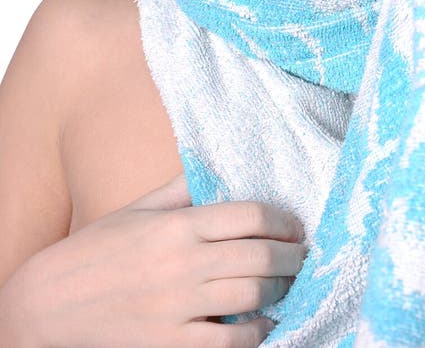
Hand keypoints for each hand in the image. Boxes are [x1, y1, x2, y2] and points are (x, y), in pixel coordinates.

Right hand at [0, 174, 305, 347]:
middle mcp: (183, 263)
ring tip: (288, 285)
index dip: (282, 220)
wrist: (47, 305)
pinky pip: (229, 341)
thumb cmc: (96, 250)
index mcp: (177, 224)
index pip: (250, 216)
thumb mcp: (138, 209)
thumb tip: (217, 167)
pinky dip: (255, 333)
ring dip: (280, 290)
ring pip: (252, 296)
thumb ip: (182, 188)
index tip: (294, 226)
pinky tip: (264, 323)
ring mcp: (177, 306)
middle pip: (259, 256)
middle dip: (291, 257)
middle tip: (302, 256)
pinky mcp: (170, 343)